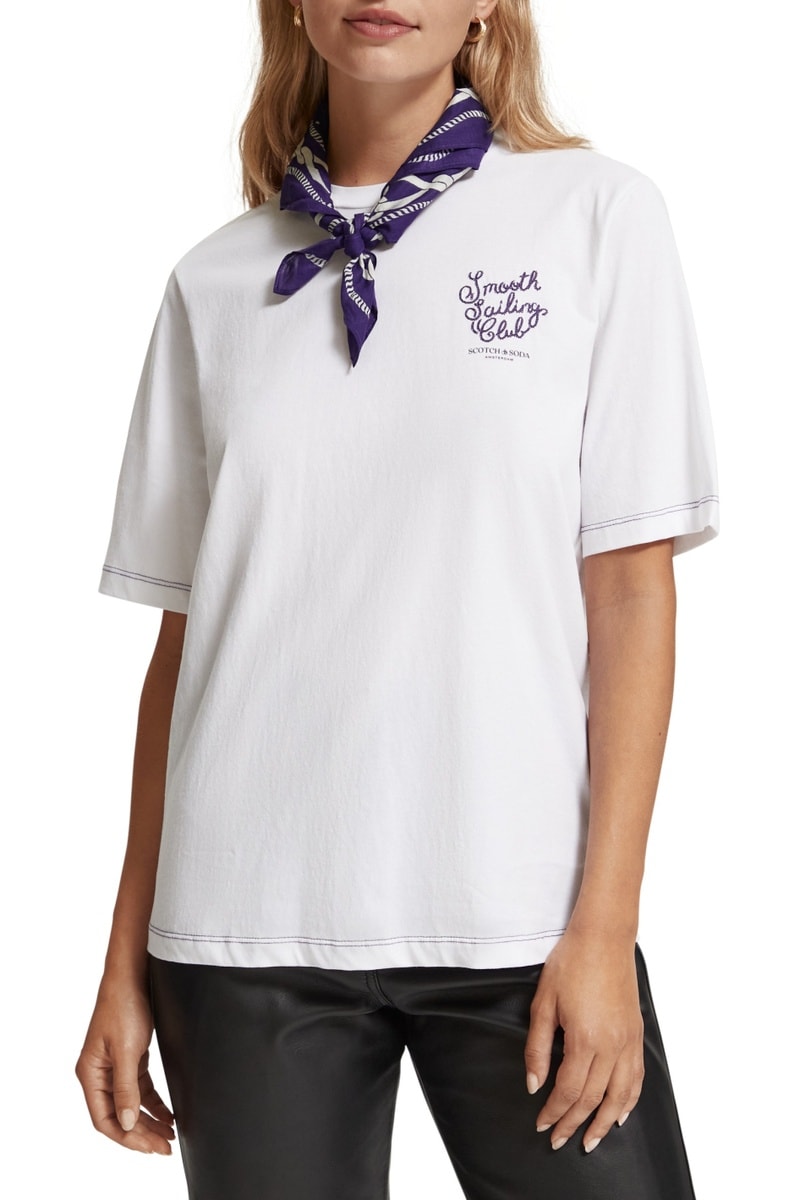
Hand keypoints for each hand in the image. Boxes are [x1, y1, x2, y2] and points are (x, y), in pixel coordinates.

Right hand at [75, 976, 175, 1154]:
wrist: (132, 975)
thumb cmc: (123, 1006)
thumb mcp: (127, 1050)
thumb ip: (126, 1088)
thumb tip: (126, 1123)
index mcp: (90, 1074)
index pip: (104, 1119)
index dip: (127, 1137)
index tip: (150, 1146)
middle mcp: (99, 1074)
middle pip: (118, 1115)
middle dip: (142, 1133)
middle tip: (165, 1146)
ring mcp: (114, 1066)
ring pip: (131, 1104)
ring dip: (150, 1120)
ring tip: (169, 1134)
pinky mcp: (130, 1058)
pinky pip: (140, 1089)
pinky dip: (153, 1103)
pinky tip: (168, 1113)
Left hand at [523, 930, 643, 1152]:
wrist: (604, 937)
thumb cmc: (570, 963)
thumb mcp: (544, 1003)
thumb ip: (538, 1047)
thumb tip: (534, 1084)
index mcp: (585, 1039)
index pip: (569, 1090)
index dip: (554, 1112)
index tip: (542, 1125)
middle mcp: (612, 1045)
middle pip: (594, 1098)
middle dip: (575, 1123)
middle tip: (560, 1140)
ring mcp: (628, 1040)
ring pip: (621, 1095)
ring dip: (605, 1122)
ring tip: (592, 1140)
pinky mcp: (636, 1033)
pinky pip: (637, 1076)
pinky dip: (630, 1099)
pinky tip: (621, 1112)